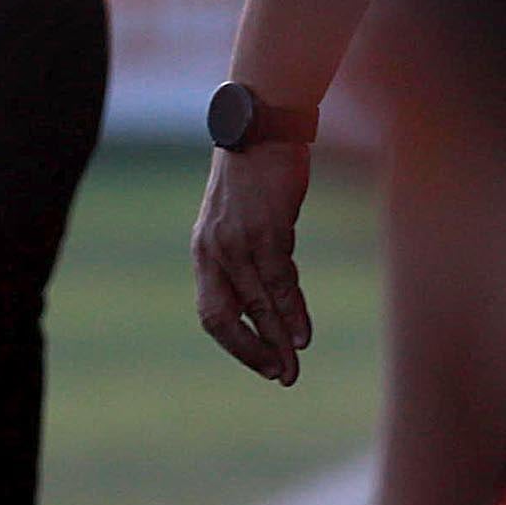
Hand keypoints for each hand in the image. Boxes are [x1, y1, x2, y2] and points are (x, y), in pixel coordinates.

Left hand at [194, 138, 316, 382]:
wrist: (262, 126)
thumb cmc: (255, 174)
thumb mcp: (239, 219)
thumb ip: (246, 256)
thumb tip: (267, 297)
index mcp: (204, 252)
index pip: (211, 312)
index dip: (234, 343)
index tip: (260, 363)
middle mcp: (213, 251)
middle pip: (224, 318)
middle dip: (251, 352)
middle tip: (279, 377)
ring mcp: (237, 242)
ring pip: (257, 305)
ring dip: (277, 341)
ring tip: (294, 366)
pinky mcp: (266, 231)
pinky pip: (279, 282)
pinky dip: (291, 313)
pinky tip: (302, 336)